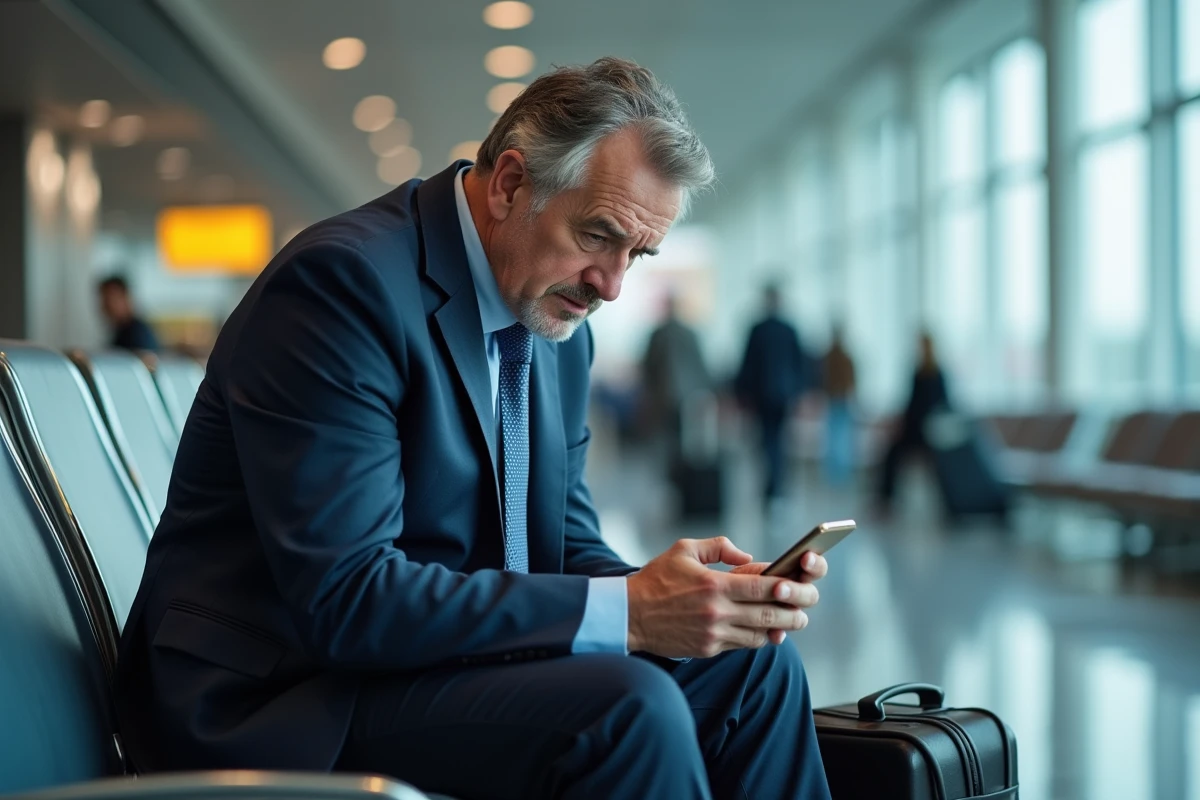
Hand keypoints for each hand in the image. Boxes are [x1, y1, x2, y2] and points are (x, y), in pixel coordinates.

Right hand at [626, 537, 819, 658]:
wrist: (630, 615)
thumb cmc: (657, 579)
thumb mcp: (684, 550)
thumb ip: (719, 548)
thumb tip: (747, 556)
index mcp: (713, 585)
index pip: (762, 587)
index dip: (787, 588)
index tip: (800, 586)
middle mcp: (717, 612)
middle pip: (768, 615)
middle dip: (794, 613)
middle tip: (806, 609)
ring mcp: (713, 634)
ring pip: (759, 635)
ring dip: (780, 629)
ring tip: (793, 621)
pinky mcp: (708, 649)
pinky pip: (741, 645)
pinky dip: (757, 638)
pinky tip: (766, 631)